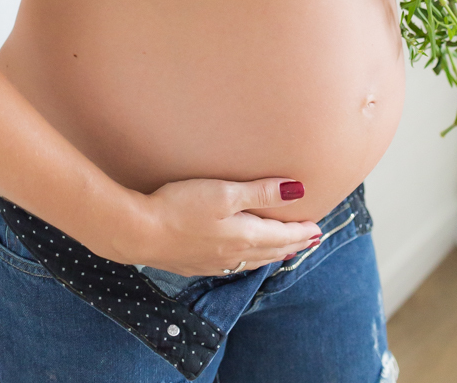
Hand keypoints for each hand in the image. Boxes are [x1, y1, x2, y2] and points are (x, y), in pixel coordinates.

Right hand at [133, 175, 321, 275]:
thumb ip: (261, 192)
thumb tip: (297, 191)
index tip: (318, 229)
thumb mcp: (224, 193)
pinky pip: (234, 266)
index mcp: (244, 237)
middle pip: (271, 251)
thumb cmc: (180, 207)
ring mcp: (214, 263)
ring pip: (253, 261)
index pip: (282, 236)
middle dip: (292, 245)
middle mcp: (233, 255)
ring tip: (283, 252)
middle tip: (309, 241)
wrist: (139, 232)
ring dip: (272, 255)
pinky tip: (242, 259)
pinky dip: (249, 261)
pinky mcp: (196, 264)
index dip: (301, 232)